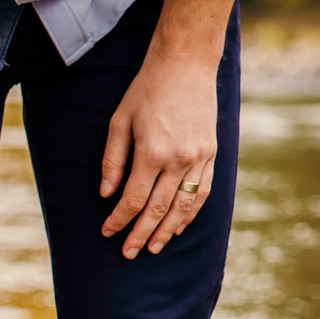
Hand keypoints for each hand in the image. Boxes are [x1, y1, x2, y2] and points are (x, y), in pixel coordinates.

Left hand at [99, 51, 218, 257]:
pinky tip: (178, 226)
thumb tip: (106, 196)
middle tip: (128, 254)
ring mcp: (200, 157)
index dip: (118, 220)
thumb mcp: (118, 122)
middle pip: (158, 209)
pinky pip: (203, 191)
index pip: (132, 199)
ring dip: (167, 230)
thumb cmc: (146, 91)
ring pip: (184, 206)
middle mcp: (179, 159)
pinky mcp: (212, 153)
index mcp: (152, 152)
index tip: (107, 233)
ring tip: (154, 248)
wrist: (186, 64)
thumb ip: (112, 162)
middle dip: (141, 234)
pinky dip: (191, 213)